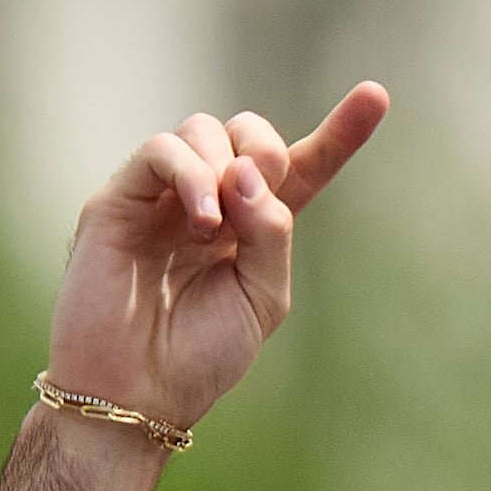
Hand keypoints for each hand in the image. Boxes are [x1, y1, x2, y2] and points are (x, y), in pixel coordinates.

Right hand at [41, 82, 387, 437]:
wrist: (134, 394)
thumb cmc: (198, 357)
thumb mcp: (264, 296)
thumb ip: (273, 230)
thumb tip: (246, 175)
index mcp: (249, 228)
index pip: (300, 165)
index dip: (341, 131)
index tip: (375, 96)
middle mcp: (204, 205)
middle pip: (246, 133)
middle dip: (265, 149)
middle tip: (256, 199)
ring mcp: (157, 201)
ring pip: (200, 130)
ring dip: (224, 164)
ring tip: (216, 226)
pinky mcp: (114, 204)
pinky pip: (158, 152)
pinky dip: (190, 174)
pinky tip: (201, 220)